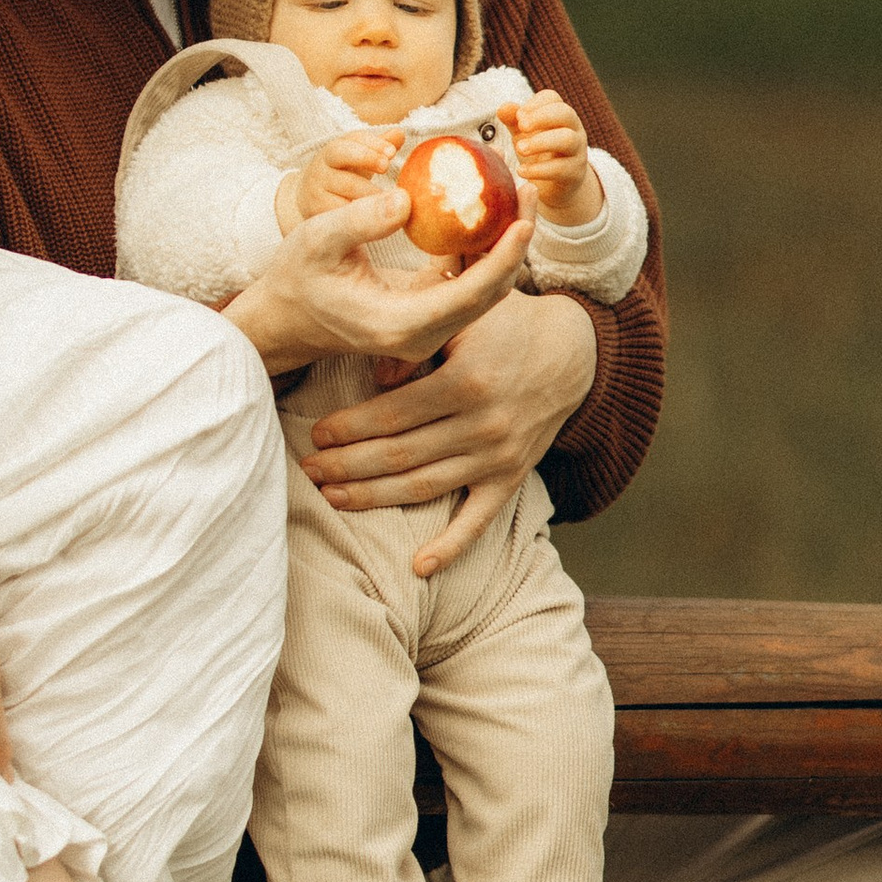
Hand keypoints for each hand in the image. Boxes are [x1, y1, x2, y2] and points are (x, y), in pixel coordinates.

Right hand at [224, 174, 535, 376]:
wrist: (286, 317)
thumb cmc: (297, 278)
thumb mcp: (315, 240)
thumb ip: (360, 220)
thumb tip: (407, 201)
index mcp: (401, 323)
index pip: (470, 293)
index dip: (503, 256)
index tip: (524, 219)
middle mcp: (423, 334)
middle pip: (491, 291)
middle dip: (516, 241)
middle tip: (527, 188)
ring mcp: (430, 327)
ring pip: (486, 287)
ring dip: (505, 242)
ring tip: (516, 191)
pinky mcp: (429, 312)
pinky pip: (469, 282)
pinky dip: (483, 247)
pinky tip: (487, 209)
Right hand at [285, 126, 399, 228]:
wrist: (309, 199)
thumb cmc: (342, 176)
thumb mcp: (358, 160)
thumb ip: (378, 147)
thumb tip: (399, 134)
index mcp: (334, 150)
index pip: (352, 139)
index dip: (372, 144)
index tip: (392, 152)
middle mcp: (322, 166)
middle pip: (343, 155)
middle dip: (367, 158)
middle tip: (387, 166)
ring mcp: (316, 188)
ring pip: (345, 185)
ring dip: (370, 189)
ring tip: (391, 195)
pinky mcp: (317, 210)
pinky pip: (340, 209)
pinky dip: (360, 212)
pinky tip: (377, 215)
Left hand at [303, 287, 598, 573]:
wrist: (573, 349)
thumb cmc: (505, 323)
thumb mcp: (463, 314)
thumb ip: (418, 340)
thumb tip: (377, 378)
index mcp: (465, 381)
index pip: (393, 414)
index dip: (350, 427)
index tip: (317, 434)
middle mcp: (483, 424)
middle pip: (400, 455)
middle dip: (347, 465)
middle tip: (308, 469)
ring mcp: (498, 457)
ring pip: (424, 487)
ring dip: (373, 498)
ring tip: (332, 499)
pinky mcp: (512, 477)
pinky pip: (479, 520)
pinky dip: (451, 547)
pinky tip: (417, 567)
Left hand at [505, 91, 601, 228]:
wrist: (556, 187)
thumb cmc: (540, 154)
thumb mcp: (524, 136)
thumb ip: (513, 121)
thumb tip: (503, 108)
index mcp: (559, 116)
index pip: (552, 98)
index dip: (534, 103)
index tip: (518, 116)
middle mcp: (573, 130)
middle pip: (565, 113)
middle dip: (541, 117)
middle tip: (521, 126)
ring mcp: (577, 152)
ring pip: (567, 139)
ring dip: (541, 142)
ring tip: (520, 149)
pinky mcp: (574, 174)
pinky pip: (561, 168)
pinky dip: (539, 170)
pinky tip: (522, 171)